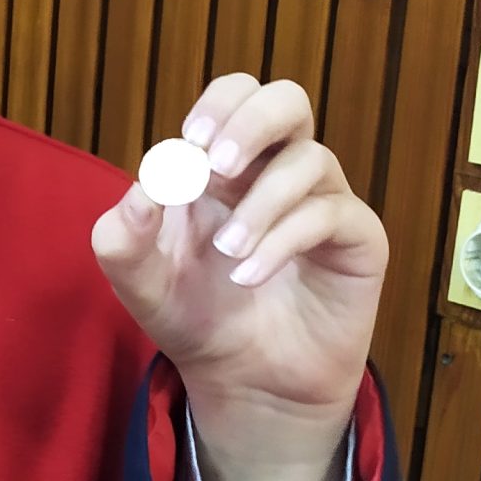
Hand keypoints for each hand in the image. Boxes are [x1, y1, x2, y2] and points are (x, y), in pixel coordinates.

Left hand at [92, 77, 387, 480]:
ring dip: (261, 203)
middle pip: (288, 100)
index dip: (218, 105)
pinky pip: (332, 214)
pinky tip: (250, 276)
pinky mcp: (357, 239)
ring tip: (228, 253)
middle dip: (253, 121)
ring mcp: (322, 201)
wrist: (245, 383)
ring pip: (310, 160)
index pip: (235, 97)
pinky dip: (284, 240)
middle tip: (218, 164)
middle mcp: (277, 171)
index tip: (191, 143)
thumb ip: (123, 237)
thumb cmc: (197, 318)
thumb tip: (141, 190)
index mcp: (225, 165)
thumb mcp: (140, 283)